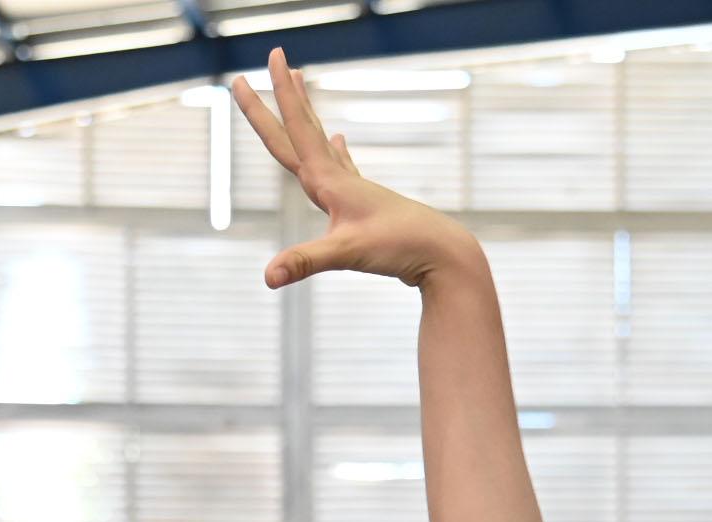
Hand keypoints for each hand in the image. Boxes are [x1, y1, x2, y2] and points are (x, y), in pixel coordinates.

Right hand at [231, 47, 475, 289]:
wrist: (444, 256)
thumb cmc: (398, 249)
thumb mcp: (346, 255)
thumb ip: (304, 262)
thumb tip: (267, 277)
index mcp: (330, 181)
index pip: (295, 130)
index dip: (278, 96)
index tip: (274, 54)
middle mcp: (341, 179)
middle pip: (304, 129)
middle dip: (285, 96)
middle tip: (277, 55)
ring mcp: (357, 190)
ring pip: (323, 143)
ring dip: (308, 114)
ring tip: (300, 83)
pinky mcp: (370, 205)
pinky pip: (346, 168)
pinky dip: (338, 152)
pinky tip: (340, 142)